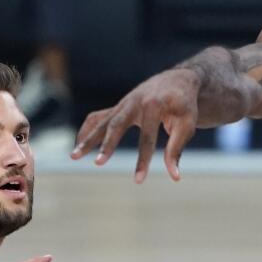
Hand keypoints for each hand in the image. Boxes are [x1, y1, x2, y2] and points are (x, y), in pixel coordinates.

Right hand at [71, 69, 200, 182]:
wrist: (177, 80)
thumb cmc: (184, 104)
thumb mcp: (187, 124)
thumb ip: (177, 148)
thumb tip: (174, 177)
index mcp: (154, 105)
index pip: (147, 137)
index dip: (143, 160)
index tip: (138, 180)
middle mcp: (134, 102)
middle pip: (116, 125)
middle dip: (107, 146)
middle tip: (98, 164)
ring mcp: (123, 104)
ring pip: (102, 122)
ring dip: (87, 139)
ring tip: (74, 156)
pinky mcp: (118, 108)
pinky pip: (98, 118)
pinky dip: (88, 130)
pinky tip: (79, 146)